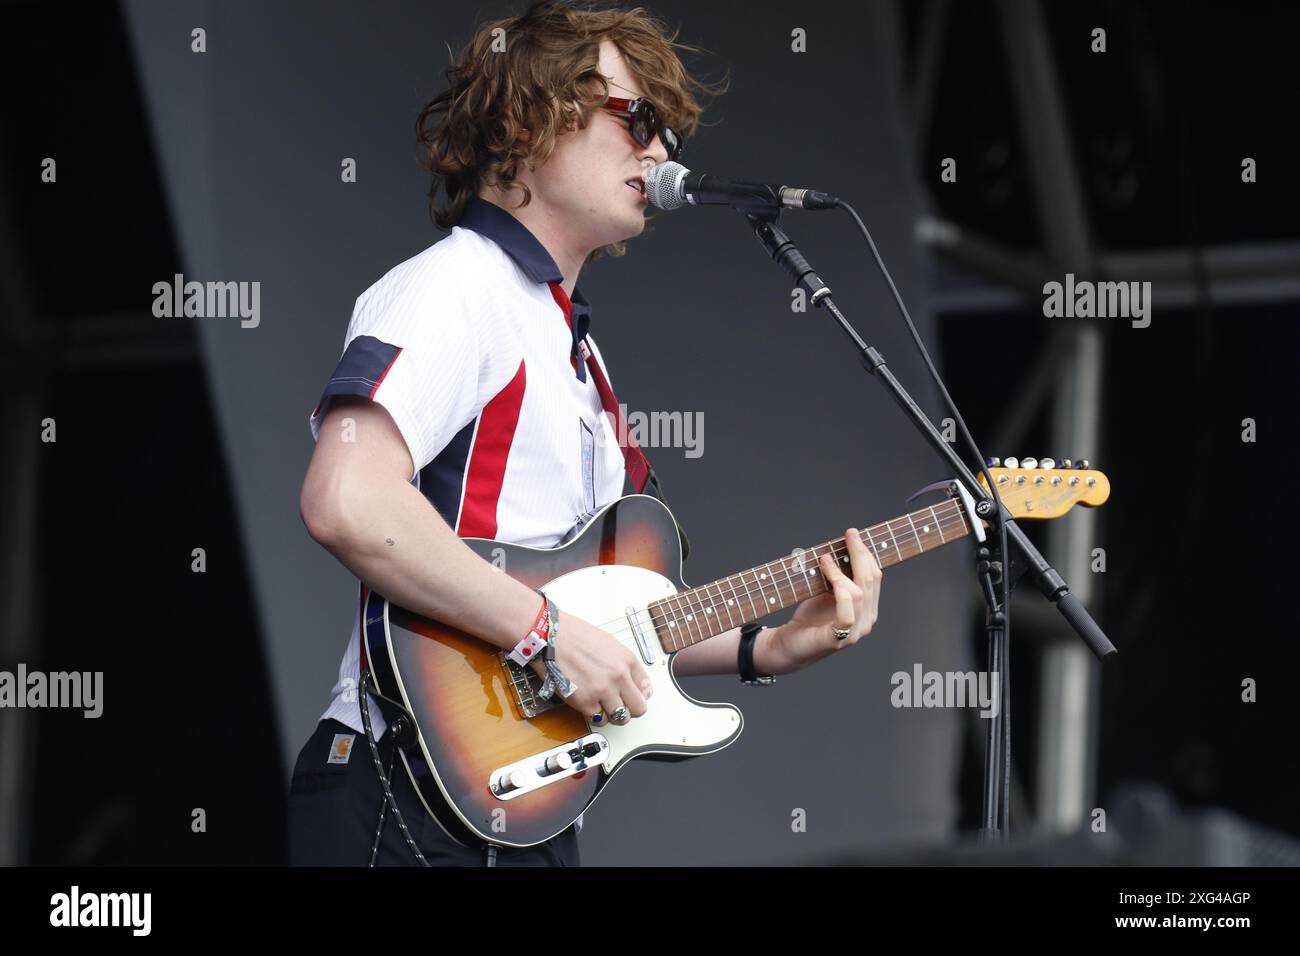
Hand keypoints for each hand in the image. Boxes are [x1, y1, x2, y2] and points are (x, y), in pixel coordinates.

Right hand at [529, 610, 653, 721]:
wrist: (549, 636)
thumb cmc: (573, 635)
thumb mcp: (608, 643)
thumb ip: (623, 664)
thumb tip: (633, 682)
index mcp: (627, 660)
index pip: (646, 688)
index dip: (637, 694)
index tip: (630, 696)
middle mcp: (619, 676)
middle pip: (639, 709)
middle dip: (630, 710)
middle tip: (619, 706)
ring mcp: (603, 691)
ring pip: (620, 718)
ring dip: (611, 714)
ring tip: (600, 705)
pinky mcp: (585, 703)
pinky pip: (598, 719)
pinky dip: (593, 714)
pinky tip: (586, 702)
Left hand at [762, 528, 881, 673]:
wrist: (788, 645)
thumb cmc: (808, 618)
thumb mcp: (824, 591)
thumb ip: (835, 576)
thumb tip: (837, 549)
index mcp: (867, 607)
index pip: (874, 575)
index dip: (865, 553)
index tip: (853, 534)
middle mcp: (866, 620)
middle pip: (870, 580)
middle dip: (860, 554)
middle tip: (849, 535)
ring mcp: (854, 632)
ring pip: (860, 594)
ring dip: (842, 572)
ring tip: (825, 559)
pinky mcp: (838, 640)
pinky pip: (848, 615)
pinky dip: (841, 594)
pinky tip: (832, 580)